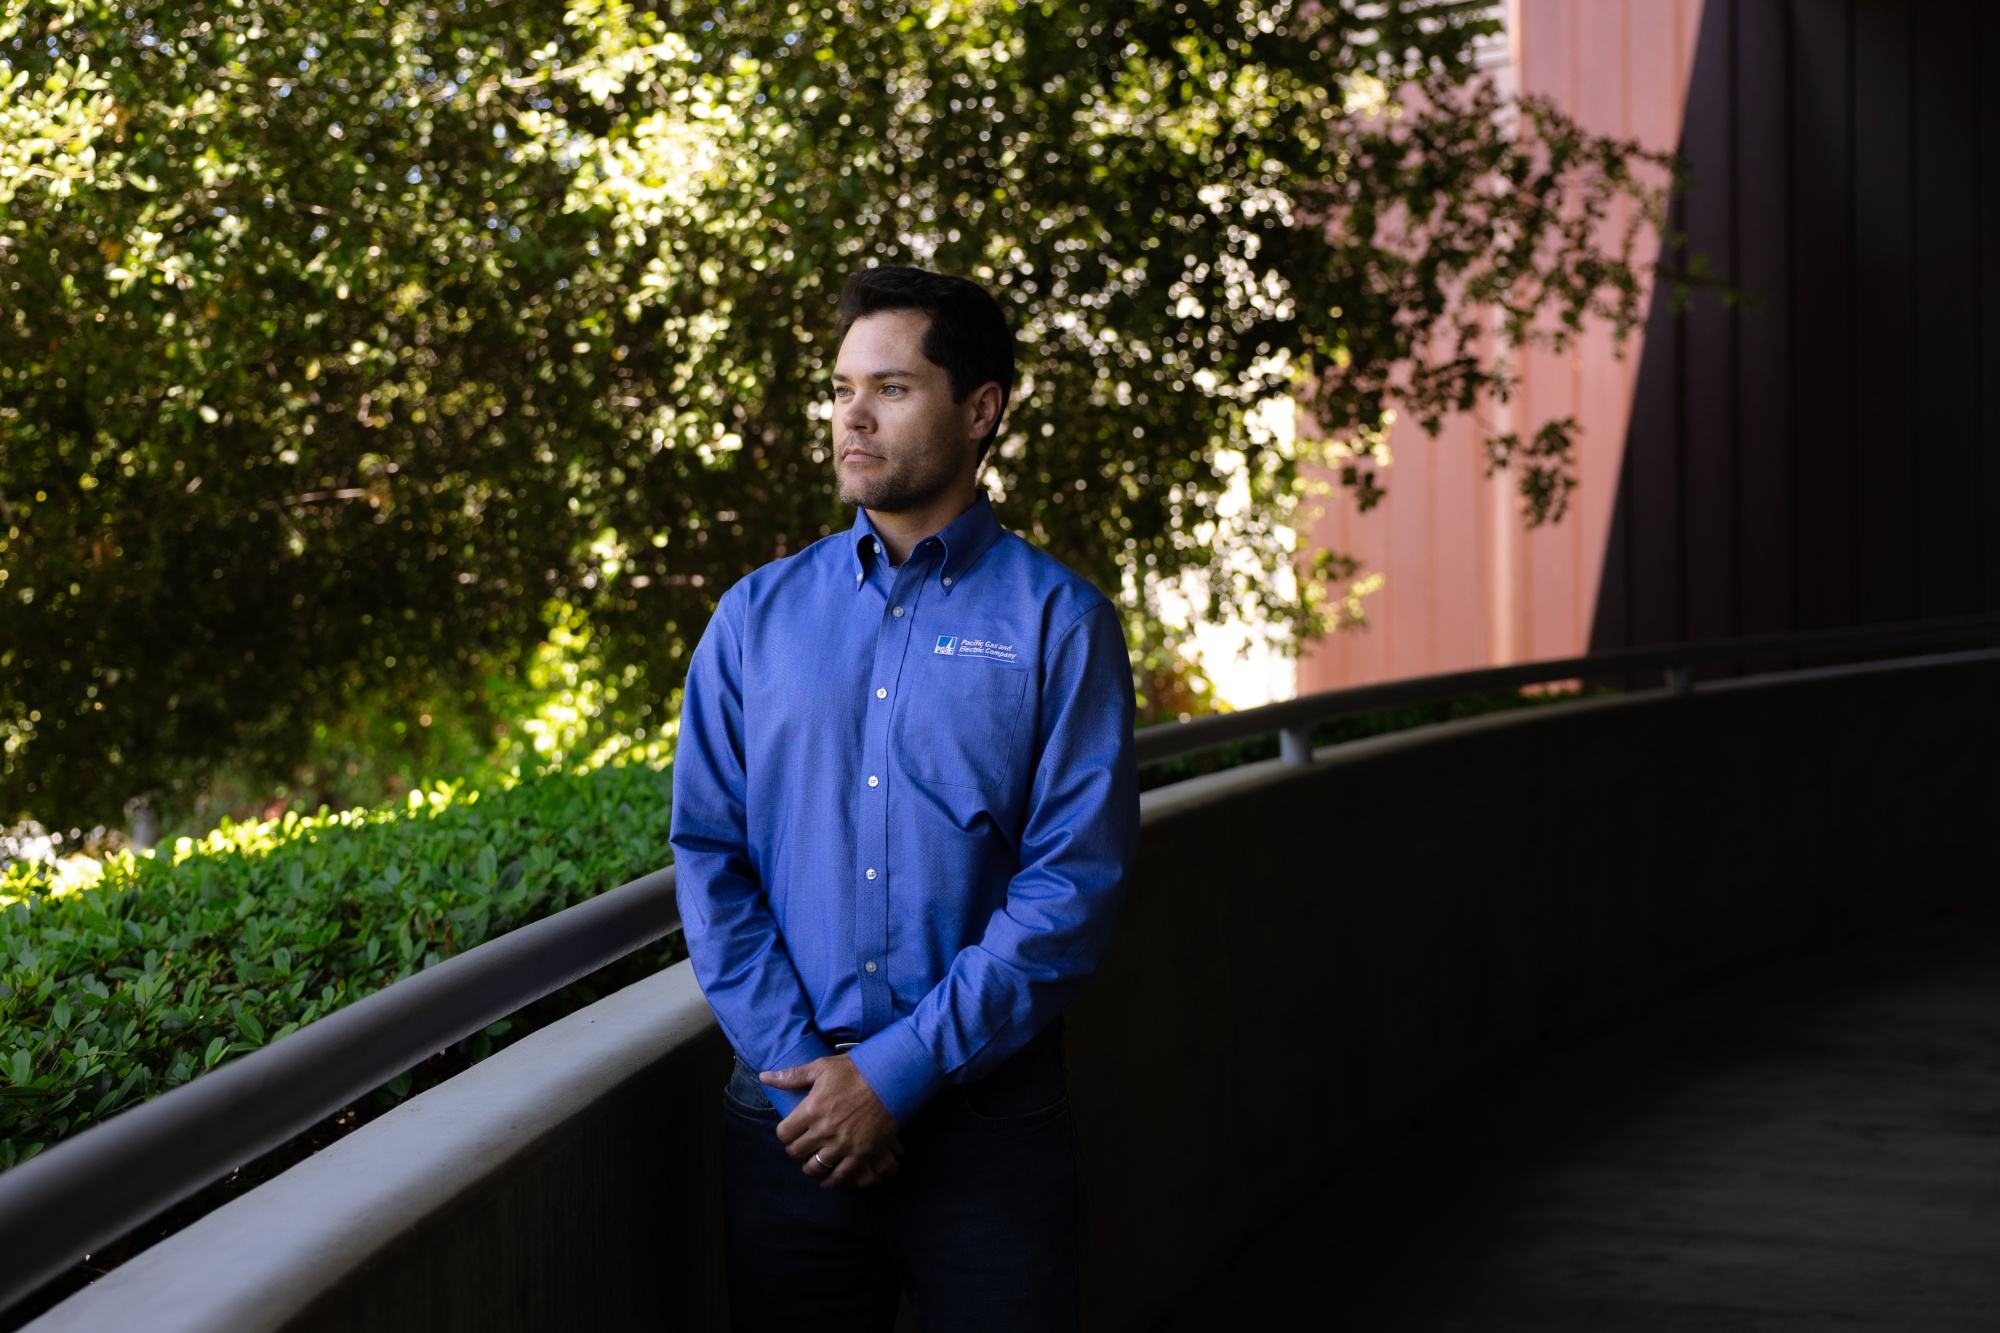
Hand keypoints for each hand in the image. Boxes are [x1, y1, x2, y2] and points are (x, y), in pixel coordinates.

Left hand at [762, 1054, 903, 1188]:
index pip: (784, 1134)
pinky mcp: (861, 1152)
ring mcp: (843, 1143)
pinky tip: (827, 1179)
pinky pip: (840, 1175)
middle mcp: (824, 1129)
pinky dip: (831, 1180)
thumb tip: (764, 1077)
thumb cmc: (856, 1070)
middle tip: (802, 1145)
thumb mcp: (822, 1067)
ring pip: (815, 1167)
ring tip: (812, 1162)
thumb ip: (792, 1076)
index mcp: (811, 1108)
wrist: (891, 1078)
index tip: (790, 1132)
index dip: (785, 1134)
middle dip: (796, 1149)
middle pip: (797, 1152)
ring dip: (810, 1166)